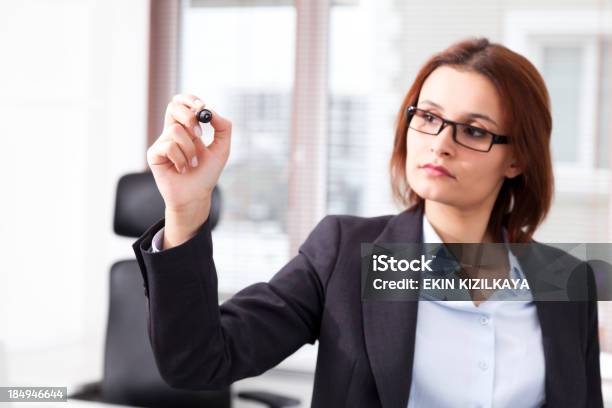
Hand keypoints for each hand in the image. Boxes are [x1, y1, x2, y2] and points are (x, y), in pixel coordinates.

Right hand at [146, 94, 231, 245]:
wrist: (196, 196)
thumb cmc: (207, 174)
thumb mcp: (222, 149)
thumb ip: (223, 128)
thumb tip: (211, 112)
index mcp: (186, 129)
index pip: (182, 104)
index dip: (189, 99)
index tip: (201, 106)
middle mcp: (172, 133)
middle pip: (174, 107)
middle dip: (189, 117)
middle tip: (200, 135)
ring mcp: (162, 142)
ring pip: (175, 130)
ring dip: (190, 149)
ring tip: (193, 164)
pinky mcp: (154, 154)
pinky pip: (169, 146)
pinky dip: (181, 159)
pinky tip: (182, 169)